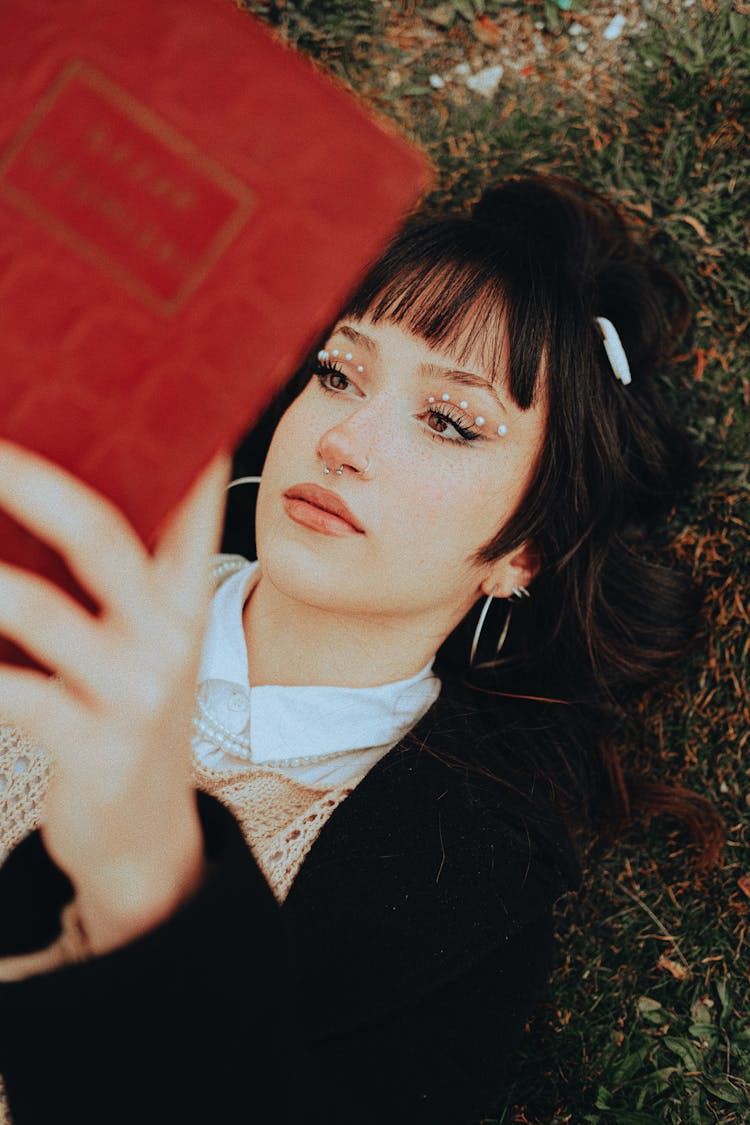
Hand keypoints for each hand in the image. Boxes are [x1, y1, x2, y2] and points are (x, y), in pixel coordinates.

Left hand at [0, 442, 229, 951]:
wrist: (142, 838)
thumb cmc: (125, 718)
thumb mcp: (142, 646)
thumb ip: (115, 580)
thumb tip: (37, 497)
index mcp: (185, 598)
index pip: (191, 500)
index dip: (174, 440)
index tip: (138, 384)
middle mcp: (170, 634)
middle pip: (102, 533)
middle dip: (27, 479)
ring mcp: (134, 691)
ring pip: (39, 609)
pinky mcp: (93, 744)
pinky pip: (9, 690)